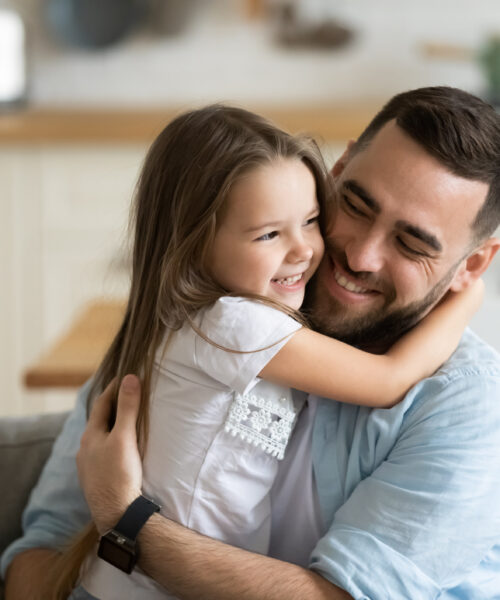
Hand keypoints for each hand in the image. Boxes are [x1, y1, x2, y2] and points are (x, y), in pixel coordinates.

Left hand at [77, 375, 142, 533]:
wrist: (116, 515)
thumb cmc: (120, 474)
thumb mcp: (125, 437)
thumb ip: (128, 407)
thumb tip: (130, 378)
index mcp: (90, 436)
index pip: (101, 404)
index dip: (113, 389)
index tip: (125, 377)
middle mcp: (85, 450)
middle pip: (99, 421)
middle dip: (113, 408)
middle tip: (128, 396)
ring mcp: (89, 466)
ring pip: (100, 439)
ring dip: (112, 427)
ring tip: (127, 422)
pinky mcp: (96, 480)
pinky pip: (103, 454)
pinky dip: (113, 444)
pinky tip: (121, 451)